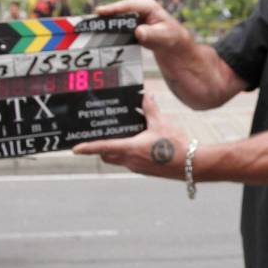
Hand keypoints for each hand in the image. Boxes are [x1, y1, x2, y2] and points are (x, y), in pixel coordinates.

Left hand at [72, 93, 188, 178]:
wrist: (192, 165)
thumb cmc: (177, 145)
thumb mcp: (162, 123)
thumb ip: (150, 109)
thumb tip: (145, 96)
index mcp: (131, 149)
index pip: (104, 147)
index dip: (88, 148)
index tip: (75, 149)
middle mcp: (131, 161)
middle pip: (108, 156)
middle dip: (101, 149)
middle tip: (99, 139)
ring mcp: (138, 168)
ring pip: (119, 160)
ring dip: (116, 151)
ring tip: (123, 137)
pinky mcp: (146, 171)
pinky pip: (131, 162)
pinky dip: (130, 154)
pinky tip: (141, 144)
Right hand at [95, 0, 192, 53]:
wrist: (172, 41)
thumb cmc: (170, 37)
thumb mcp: (163, 37)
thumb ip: (151, 34)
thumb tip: (139, 32)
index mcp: (147, 5)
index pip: (128, 5)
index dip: (114, 8)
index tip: (100, 12)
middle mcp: (138, 5)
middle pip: (118, 9)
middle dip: (105, 15)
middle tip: (90, 21)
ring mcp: (132, 12)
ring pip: (116, 16)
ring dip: (104, 21)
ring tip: (90, 26)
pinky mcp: (129, 20)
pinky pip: (116, 22)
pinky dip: (109, 27)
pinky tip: (98, 32)